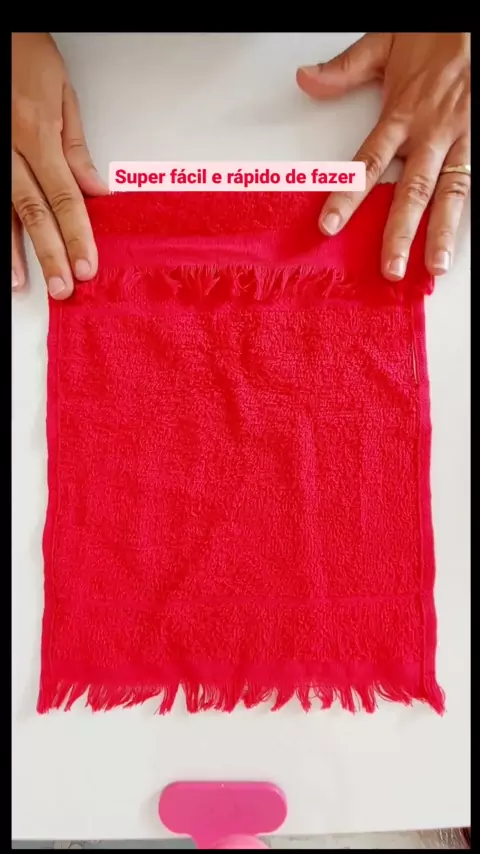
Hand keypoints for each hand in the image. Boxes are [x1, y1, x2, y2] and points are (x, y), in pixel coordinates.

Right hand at [12, 33, 107, 298]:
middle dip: (51, 253)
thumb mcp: (60, 92)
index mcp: (36, 133)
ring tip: (23, 284)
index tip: (88, 265)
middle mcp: (8, 148)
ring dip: (13, 251)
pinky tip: (2, 254)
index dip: (77, 234)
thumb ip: (76, 146)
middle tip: (63, 287)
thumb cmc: (24, 51)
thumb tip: (95, 190)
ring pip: (3, 210)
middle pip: (33, 211)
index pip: (65, 197)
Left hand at [297, 33, 470, 278]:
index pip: (369, 163)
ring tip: (435, 266)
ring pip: (451, 193)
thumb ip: (345, 69)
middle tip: (389, 268)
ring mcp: (462, 140)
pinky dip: (469, 211)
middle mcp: (432, 133)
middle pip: (412, 191)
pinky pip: (476, 181)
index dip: (348, 195)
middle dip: (400, 233)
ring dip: (442, 233)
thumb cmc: (437, 35)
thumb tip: (305, 79)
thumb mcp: (385, 43)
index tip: (329, 225)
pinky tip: (460, 242)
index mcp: (403, 114)